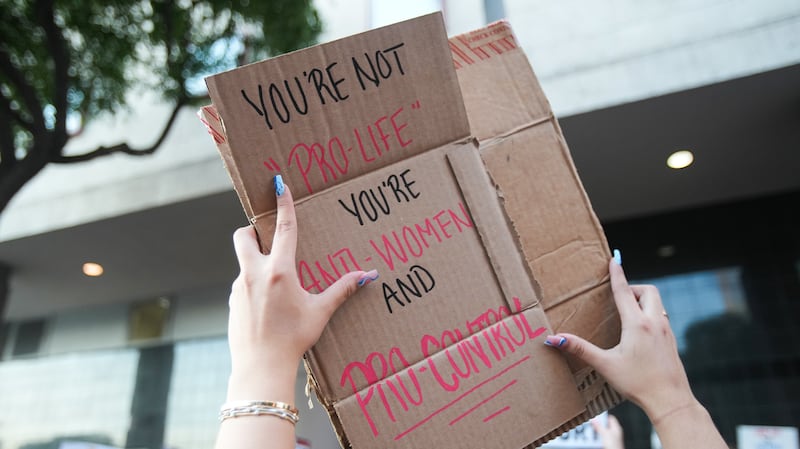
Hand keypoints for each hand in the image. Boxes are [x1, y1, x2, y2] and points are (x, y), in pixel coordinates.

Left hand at [216, 178, 377, 448]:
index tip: (279, 184)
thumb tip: (368, 275)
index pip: (284, 229)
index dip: (284, 205)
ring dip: (256, 263)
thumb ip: (342, 290)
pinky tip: (266, 307)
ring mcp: (239, 287)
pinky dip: (253, 286)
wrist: (260, 366)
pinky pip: (242, 285)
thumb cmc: (293, 339)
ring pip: (244, 262)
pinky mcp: (231, 302)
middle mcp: (255, 273)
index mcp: (279, 271)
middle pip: (243, 235)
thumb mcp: (320, 312)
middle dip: (251, 230)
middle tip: (266, 238)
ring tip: (276, 285)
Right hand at [544, 258, 695, 421]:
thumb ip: (580, 349)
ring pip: (657, 304)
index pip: (624, 291)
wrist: (671, 401)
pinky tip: (641, 332)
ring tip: (627, 313)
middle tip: (619, 297)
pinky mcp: (671, 341)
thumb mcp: (605, 365)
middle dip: (633, 288)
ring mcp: (666, 331)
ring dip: (643, 301)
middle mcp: (654, 323)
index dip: (617, 274)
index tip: (615, 259)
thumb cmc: (638, 383)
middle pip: (648, 291)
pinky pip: (661, 317)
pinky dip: (650, 315)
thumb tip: (555, 339)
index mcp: (637, 324)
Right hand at [591, 414, 623, 448]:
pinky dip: (599, 437)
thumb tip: (594, 420)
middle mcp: (615, 432)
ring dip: (598, 432)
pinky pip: (602, 437)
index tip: (598, 417)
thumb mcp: (604, 433)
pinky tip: (596, 438)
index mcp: (617, 427)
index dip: (604, 416)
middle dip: (599, 425)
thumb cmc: (614, 445)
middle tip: (594, 425)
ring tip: (594, 432)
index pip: (611, 418)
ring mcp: (612, 437)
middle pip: (606, 425)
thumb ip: (599, 426)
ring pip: (604, 431)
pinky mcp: (609, 442)